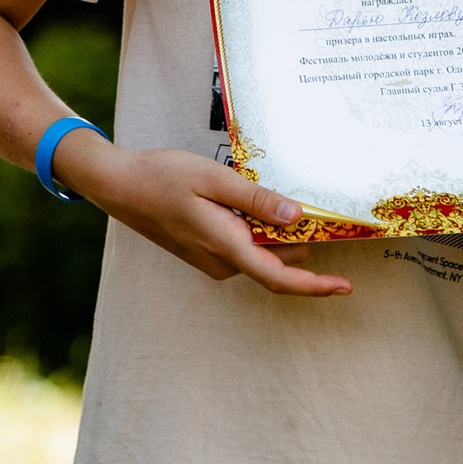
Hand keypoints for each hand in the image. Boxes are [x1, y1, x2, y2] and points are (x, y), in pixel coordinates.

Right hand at [57, 136, 352, 296]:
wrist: (118, 185)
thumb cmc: (162, 176)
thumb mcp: (214, 179)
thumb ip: (257, 200)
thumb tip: (297, 217)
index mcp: (225, 245)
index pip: (278, 277)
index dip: (315, 286)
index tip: (344, 287)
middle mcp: (221, 261)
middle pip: (276, 263)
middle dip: (304, 246)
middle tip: (325, 215)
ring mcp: (212, 260)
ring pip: (261, 253)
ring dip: (280, 235)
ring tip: (288, 201)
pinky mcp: (207, 251)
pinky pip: (245, 247)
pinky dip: (261, 231)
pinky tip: (260, 204)